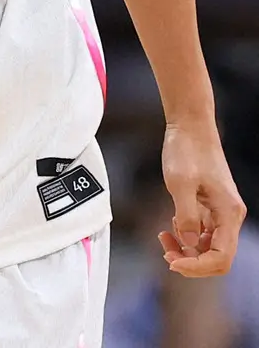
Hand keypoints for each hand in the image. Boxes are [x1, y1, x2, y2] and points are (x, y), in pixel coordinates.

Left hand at [159, 121, 245, 276]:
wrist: (189, 125)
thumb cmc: (186, 149)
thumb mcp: (180, 183)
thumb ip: (187, 216)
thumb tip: (190, 244)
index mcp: (228, 213)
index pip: (221, 258)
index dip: (197, 267)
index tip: (172, 262)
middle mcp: (229, 215)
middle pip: (216, 256)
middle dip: (191, 260)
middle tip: (165, 253)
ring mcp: (219, 210)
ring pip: (208, 245)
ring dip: (187, 249)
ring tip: (164, 237)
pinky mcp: (209, 204)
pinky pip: (202, 231)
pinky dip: (187, 234)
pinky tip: (171, 225)